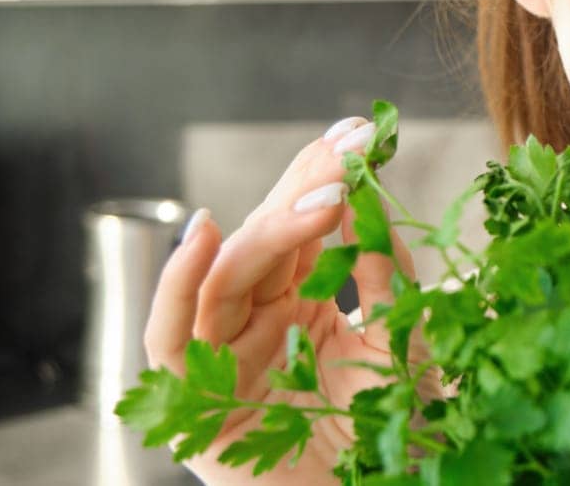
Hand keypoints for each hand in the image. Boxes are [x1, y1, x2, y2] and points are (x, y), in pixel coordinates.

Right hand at [143, 117, 415, 483]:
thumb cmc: (398, 438)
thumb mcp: (401, 338)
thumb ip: (382, 269)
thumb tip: (366, 190)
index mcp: (304, 307)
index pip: (304, 227)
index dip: (326, 176)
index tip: (364, 131)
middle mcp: (257, 326)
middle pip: (265, 240)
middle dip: (303, 185)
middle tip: (347, 144)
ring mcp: (222, 361)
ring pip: (225, 275)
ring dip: (270, 228)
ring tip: (322, 193)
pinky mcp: (193, 407)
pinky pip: (168, 337)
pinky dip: (177, 284)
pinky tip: (204, 232)